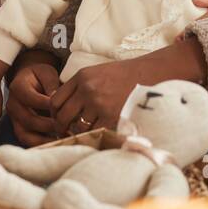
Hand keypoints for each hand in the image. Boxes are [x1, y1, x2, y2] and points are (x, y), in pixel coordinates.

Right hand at [5, 57, 62, 146]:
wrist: (30, 79)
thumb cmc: (41, 76)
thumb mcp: (47, 74)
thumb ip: (51, 84)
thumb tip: (56, 100)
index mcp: (18, 87)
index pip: (33, 99)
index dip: (49, 106)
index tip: (66, 110)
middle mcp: (12, 104)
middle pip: (29, 120)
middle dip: (50, 125)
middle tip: (68, 127)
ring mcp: (14, 119)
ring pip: (26, 135)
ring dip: (45, 139)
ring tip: (63, 138)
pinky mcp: (18, 128)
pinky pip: (27, 141)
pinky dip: (42, 144)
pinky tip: (57, 142)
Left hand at [48, 38, 207, 137]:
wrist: (152, 72)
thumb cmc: (126, 75)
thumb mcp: (99, 73)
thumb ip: (81, 86)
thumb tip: (64, 106)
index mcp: (82, 77)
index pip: (55, 100)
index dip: (55, 114)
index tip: (59, 121)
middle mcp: (87, 90)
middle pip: (63, 116)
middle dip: (62, 128)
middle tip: (67, 134)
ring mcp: (99, 104)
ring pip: (78, 127)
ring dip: (81, 133)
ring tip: (87, 133)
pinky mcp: (112, 116)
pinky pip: (96, 132)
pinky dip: (97, 136)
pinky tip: (101, 133)